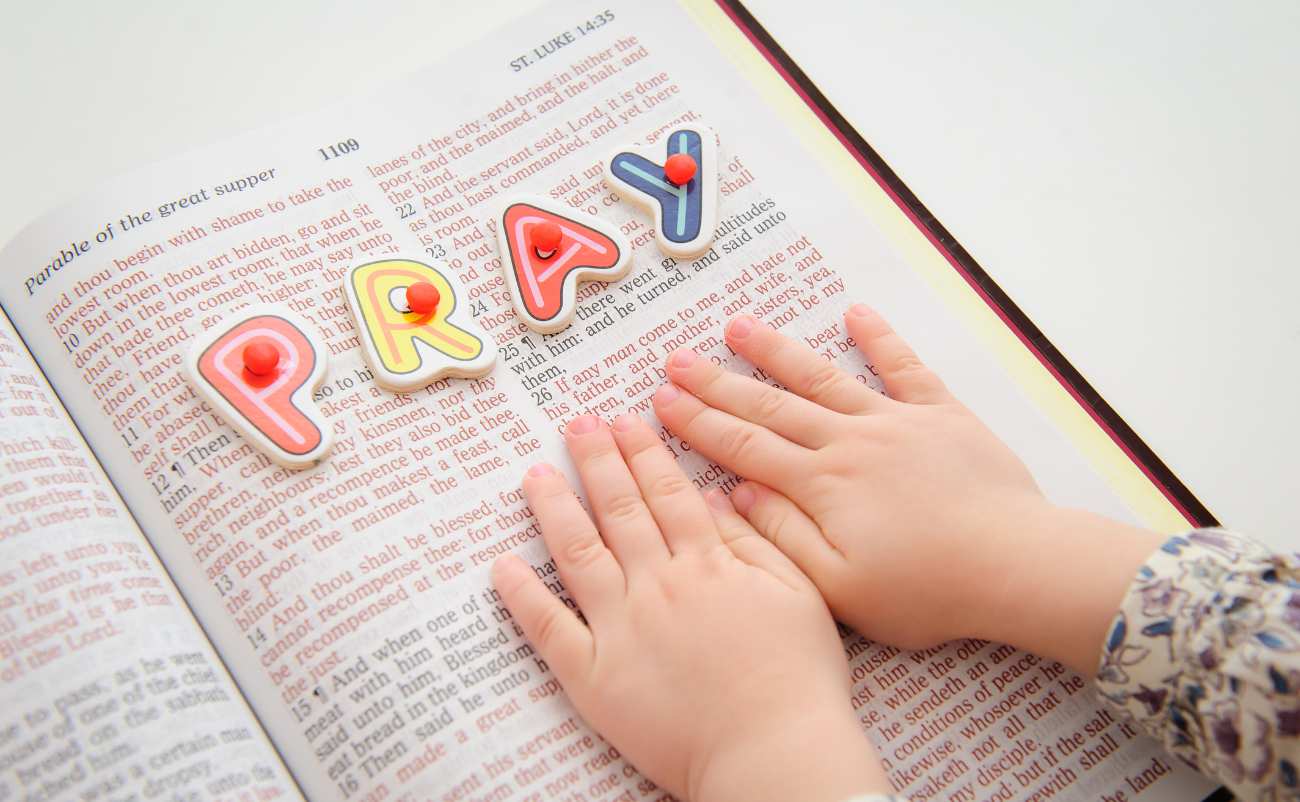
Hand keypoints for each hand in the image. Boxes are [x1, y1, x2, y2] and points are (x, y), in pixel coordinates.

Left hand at [493, 413, 888, 801]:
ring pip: (578, 552)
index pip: (667, 493)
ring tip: (534, 473)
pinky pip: (548, 627)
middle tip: (575, 424)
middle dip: (595, 461)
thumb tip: (719, 496)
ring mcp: (619, 628)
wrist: (773, 752)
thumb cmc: (797, 679)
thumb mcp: (797, 592)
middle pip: (620, 510)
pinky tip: (502, 564)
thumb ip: (755, 541)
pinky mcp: (593, 676)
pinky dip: (521, 595)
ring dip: (553, 508)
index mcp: (707, 563)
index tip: (623, 420)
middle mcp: (657, 584)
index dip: (642, 453)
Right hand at [652, 304, 1163, 675]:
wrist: (1014, 565)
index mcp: (821, 484)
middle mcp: (849, 441)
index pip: (744, 446)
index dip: (698, 423)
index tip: (661, 400)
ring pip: (824, 378)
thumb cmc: (926, 589)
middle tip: (676, 358)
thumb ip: (783, 537)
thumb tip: (737, 495)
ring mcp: (895, 421)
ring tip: (738, 326)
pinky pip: (904, 368)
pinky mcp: (941, 416)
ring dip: (778, 351)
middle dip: (718, 382)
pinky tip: (856, 313)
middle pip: (771, 404)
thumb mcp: (840, 586)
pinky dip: (880, 339)